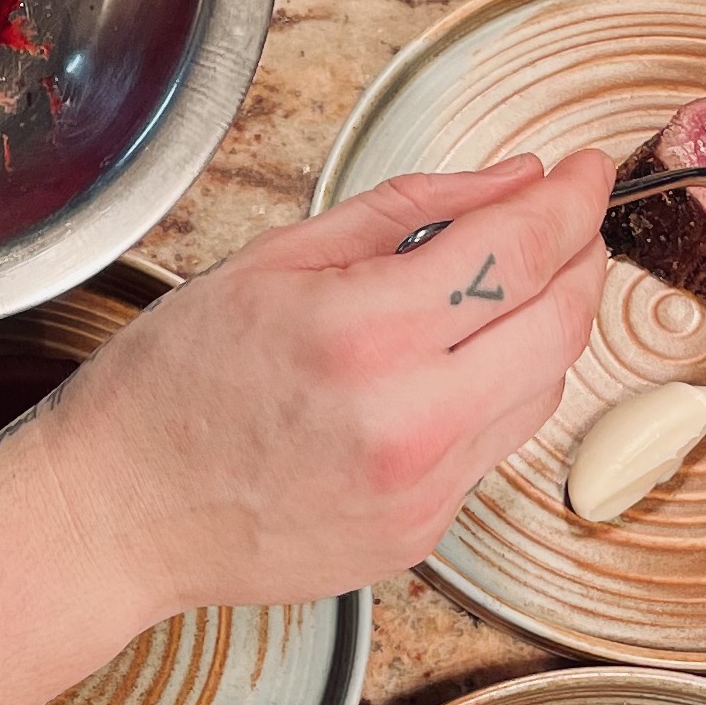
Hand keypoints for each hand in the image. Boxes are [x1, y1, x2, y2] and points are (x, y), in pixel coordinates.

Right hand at [32, 150, 613, 622]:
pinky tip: (443, 372)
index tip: (586, 170)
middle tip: (566, 220)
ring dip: (544, 326)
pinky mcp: (422, 534)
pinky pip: (495, 446)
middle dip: (582, 257)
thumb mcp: (273, 260)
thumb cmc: (173, 385)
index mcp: (362, 331)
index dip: (572, 198)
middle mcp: (408, 419)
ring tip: (499, 290)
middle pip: (562, 321)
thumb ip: (408, 210)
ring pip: (544, 387)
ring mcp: (422, 489)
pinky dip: (493, 393)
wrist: (119, 515)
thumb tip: (513, 179)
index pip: (521, 248)